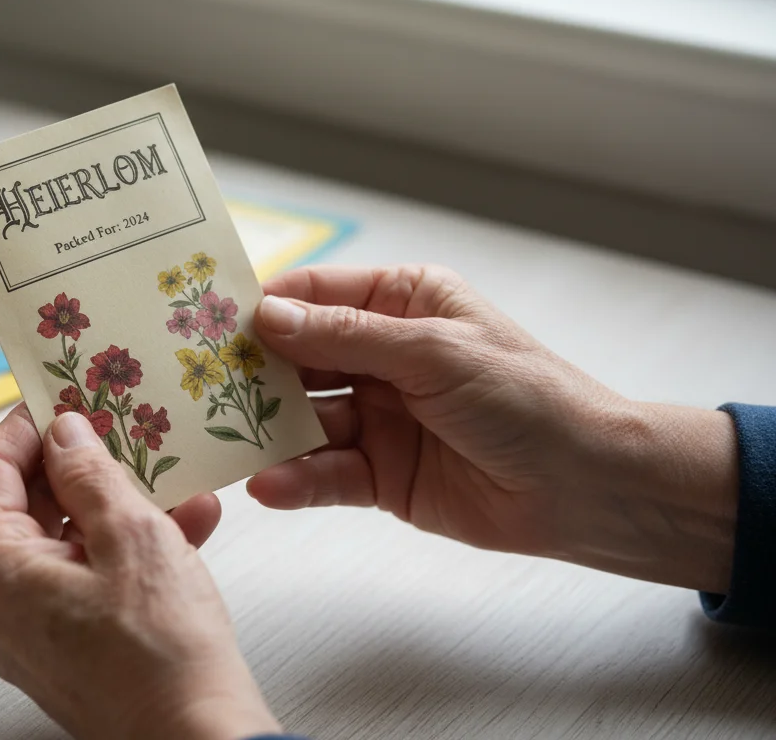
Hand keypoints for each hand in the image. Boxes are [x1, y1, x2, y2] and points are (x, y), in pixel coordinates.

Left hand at [0, 405, 279, 739]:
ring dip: (116, 504)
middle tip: (120, 427)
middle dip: (81, 463)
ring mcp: (25, 630)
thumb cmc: (161, 656)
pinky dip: (126, 548)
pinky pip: (83, 577)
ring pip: (62, 540)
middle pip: (22, 504)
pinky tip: (184, 523)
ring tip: (170, 475)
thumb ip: (90, 473)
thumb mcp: (131, 536)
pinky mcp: (62, 647)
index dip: (25, 425)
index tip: (60, 395)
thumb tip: (66, 432)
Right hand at [249, 265, 738, 592]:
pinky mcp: (380, 473)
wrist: (587, 486)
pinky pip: (325, 473)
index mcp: (402, 303)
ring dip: (267, 431)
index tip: (205, 320)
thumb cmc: (527, 398)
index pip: (314, 296)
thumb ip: (346, 338)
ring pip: (303, 419)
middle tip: (195, 384)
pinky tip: (269, 484)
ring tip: (223, 440)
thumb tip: (266, 317)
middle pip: (296, 358)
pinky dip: (296, 479)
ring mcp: (378, 416)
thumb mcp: (433, 352)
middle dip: (251, 373)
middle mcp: (383, 356)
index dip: (262, 307)